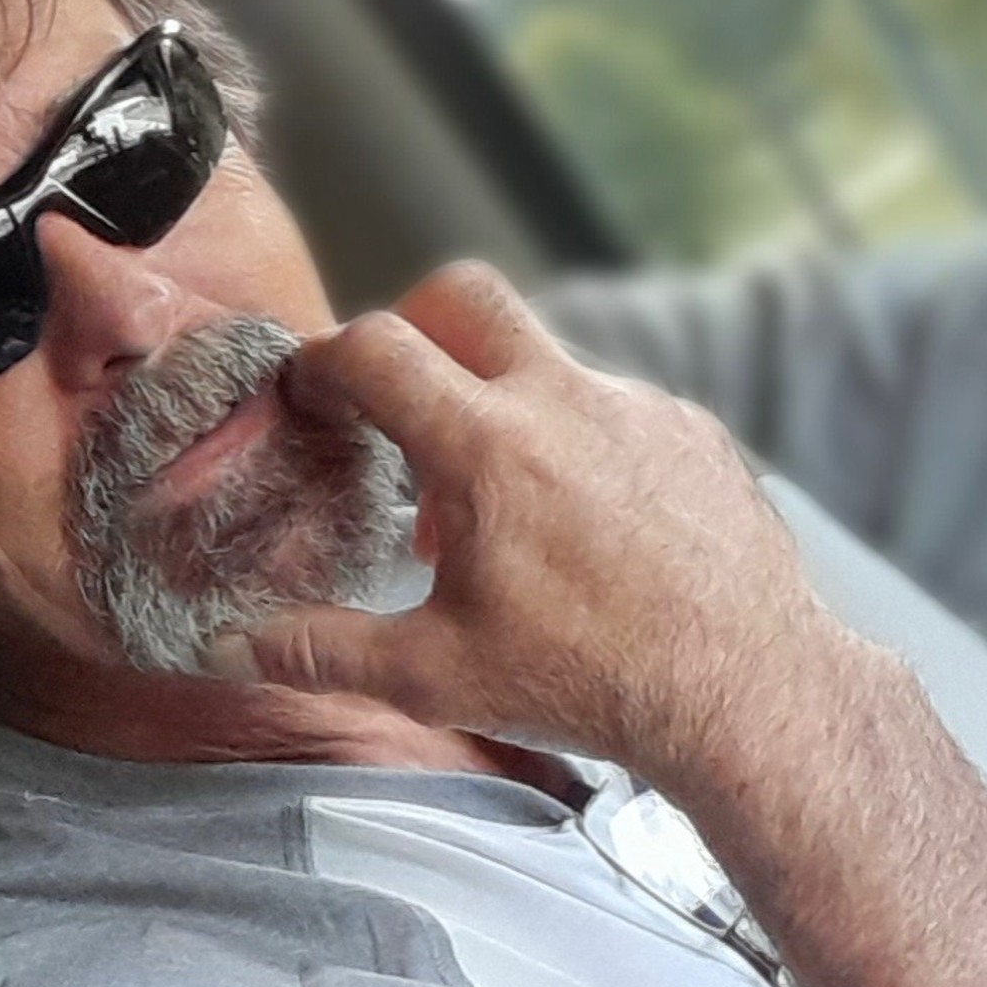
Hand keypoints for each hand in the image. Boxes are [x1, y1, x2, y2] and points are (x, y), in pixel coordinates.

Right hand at [216, 262, 848, 768]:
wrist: (749, 692)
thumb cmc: (592, 684)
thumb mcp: (437, 678)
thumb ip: (324, 652)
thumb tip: (237, 648)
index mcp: (486, 447)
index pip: (377, 348)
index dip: (327, 357)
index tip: (315, 388)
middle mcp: (562, 401)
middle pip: (464, 294)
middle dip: (415, 323)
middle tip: (401, 391)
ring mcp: (637, 406)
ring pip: (546, 360)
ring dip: (504, 406)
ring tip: (503, 508)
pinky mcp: (693, 429)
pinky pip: (614, 407)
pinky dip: (579, 443)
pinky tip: (587, 525)